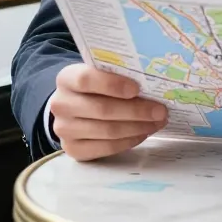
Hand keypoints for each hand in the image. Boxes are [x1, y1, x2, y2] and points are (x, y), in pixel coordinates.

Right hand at [50, 64, 167, 161]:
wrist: (77, 105)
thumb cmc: (98, 85)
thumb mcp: (104, 72)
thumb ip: (121, 72)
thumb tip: (154, 78)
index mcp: (66, 78)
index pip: (86, 79)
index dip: (113, 85)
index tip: (137, 88)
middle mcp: (60, 104)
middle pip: (102, 109)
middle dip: (137, 111)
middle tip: (161, 111)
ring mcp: (64, 129)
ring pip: (106, 131)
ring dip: (138, 127)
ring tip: (158, 122)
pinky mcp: (73, 149)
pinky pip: (105, 148)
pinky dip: (129, 141)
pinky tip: (143, 133)